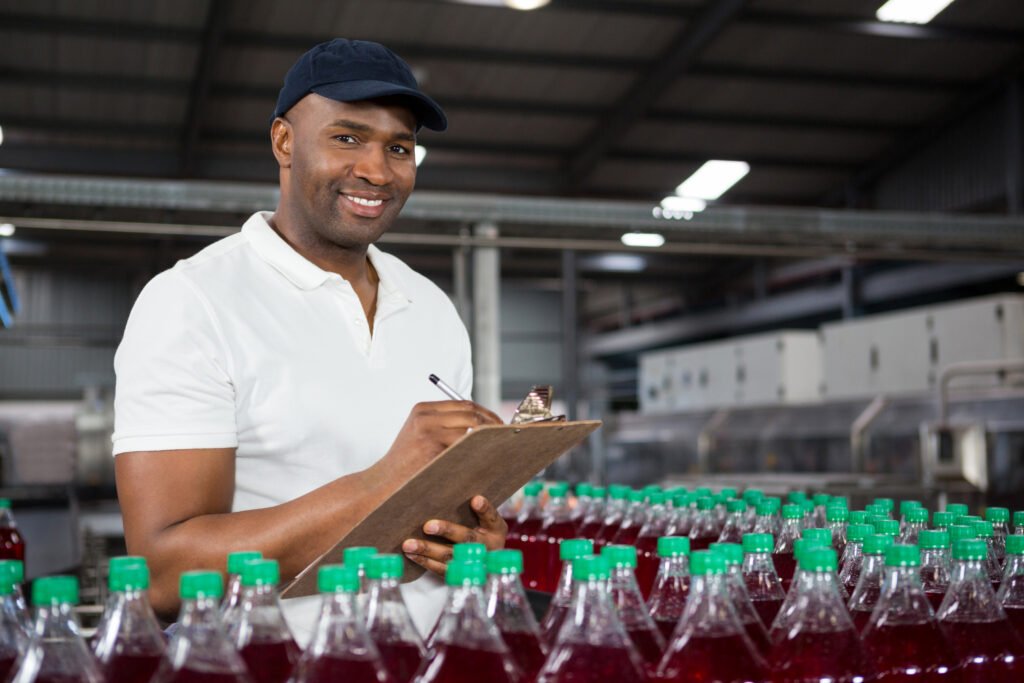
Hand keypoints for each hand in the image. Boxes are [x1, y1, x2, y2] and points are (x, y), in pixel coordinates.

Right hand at [380, 401, 502, 477]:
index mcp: (423, 409)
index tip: (499, 425)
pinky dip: (481, 448)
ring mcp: (428, 428)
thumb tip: (481, 429)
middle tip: (507, 436)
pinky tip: (490, 457)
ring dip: (490, 436)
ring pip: (471, 425)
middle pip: (471, 411)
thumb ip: (443, 428)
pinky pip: (466, 442)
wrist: (382, 486)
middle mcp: (425, 415)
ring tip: (502, 446)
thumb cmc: (405, 467)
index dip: (486, 413)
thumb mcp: (419, 438)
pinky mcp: (433, 444)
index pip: (464, 404)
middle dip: (492, 422)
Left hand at [402, 495, 507, 575]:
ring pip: (450, 557)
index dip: (484, 509)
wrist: (487, 564)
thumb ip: (479, 510)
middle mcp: (487, 549)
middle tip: (427, 525)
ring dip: (428, 550)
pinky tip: (412, 555)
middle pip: (467, 539)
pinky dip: (425, 562)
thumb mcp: (488, 522)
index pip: (492, 517)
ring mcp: (473, 565)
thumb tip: (471, 497)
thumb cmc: (482, 533)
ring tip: (408, 544)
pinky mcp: (458, 575)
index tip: (475, 500)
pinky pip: (441, 570)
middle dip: (447, 531)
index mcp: (495, 532)